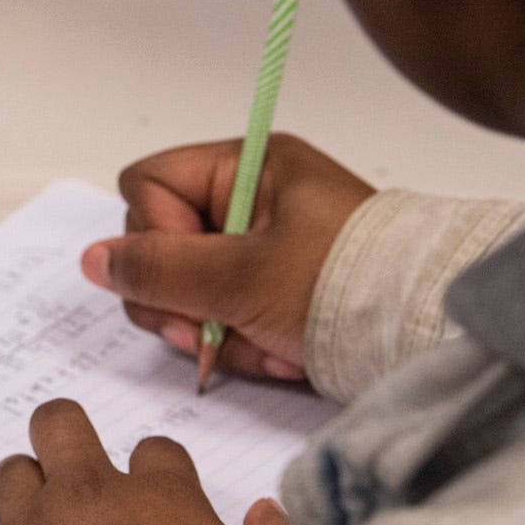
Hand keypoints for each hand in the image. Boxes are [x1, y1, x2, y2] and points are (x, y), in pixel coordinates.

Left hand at [0, 399, 305, 524]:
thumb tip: (266, 512)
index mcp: (160, 497)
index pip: (157, 453)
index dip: (154, 469)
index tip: (154, 493)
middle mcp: (89, 496)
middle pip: (63, 428)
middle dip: (64, 435)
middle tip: (71, 460)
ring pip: (13, 473)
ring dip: (20, 481)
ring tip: (27, 501)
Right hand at [83, 134, 374, 382]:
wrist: (429, 331)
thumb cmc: (345, 285)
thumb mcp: (239, 276)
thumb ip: (156, 268)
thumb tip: (95, 259)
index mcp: (247, 168)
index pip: (149, 186)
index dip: (151, 234)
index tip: (190, 272)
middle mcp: (251, 201)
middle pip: (161, 247)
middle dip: (181, 301)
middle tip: (210, 333)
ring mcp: (264, 251)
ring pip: (191, 294)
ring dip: (217, 332)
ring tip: (264, 347)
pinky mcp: (279, 294)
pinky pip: (230, 319)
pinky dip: (248, 347)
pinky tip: (283, 356)